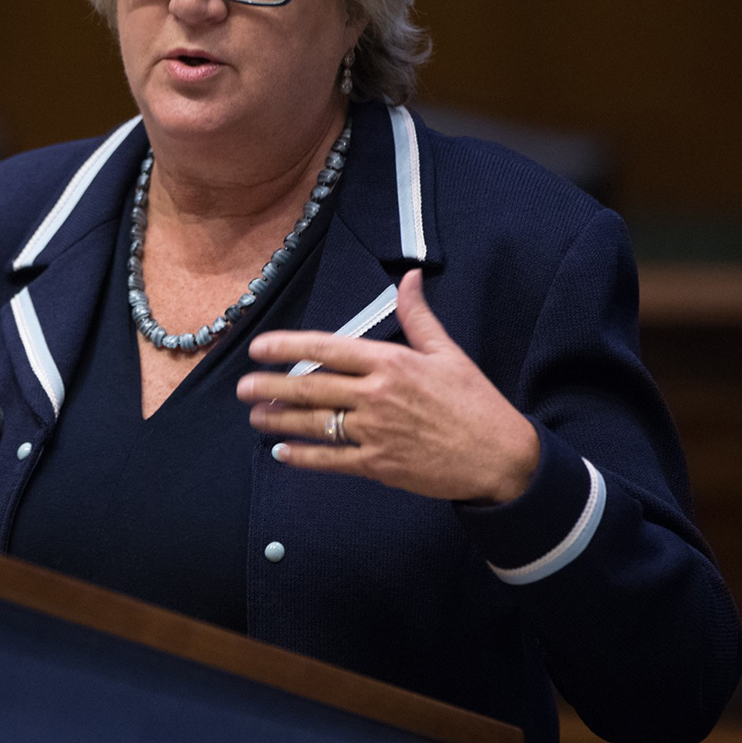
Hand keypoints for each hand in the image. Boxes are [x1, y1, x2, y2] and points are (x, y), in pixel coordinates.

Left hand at [235, 269, 539, 503]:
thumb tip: (410, 277)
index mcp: (392, 362)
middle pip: (312, 386)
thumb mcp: (448, 352)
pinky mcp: (378, 465)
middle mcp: (377, 395)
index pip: (328, 348)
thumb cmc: (475, 402)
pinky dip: (303, 457)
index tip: (259, 347)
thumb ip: (418, 316)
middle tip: (242, 387)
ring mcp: (375, 432)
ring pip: (315, 423)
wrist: (500, 456)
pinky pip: (330, 459)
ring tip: (256, 416)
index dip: (288, 346)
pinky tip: (282, 453)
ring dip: (280, 420)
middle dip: (272, 385)